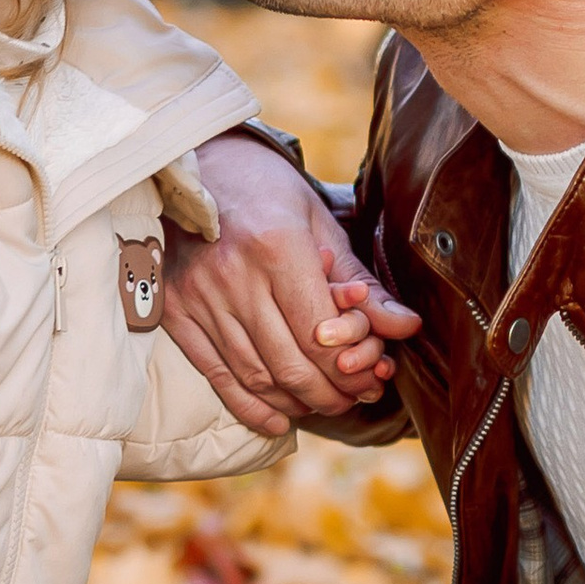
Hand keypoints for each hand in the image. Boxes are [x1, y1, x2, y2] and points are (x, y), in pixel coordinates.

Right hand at [168, 131, 421, 435]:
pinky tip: (277, 418)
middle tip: (352, 403)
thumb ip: (363, 281)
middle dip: (329, 394)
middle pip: (290, 362)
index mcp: (278, 247)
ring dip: (294, 402)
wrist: (195, 164)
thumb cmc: (268, 191)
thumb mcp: (321, 223)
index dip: (351, 370)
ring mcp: (200, 296)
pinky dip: (248, 405)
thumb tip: (408, 327)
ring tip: (321, 407)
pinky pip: (216, 374)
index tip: (373, 383)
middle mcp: (234, 276)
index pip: (321, 334)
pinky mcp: (176, 310)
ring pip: (255, 374)